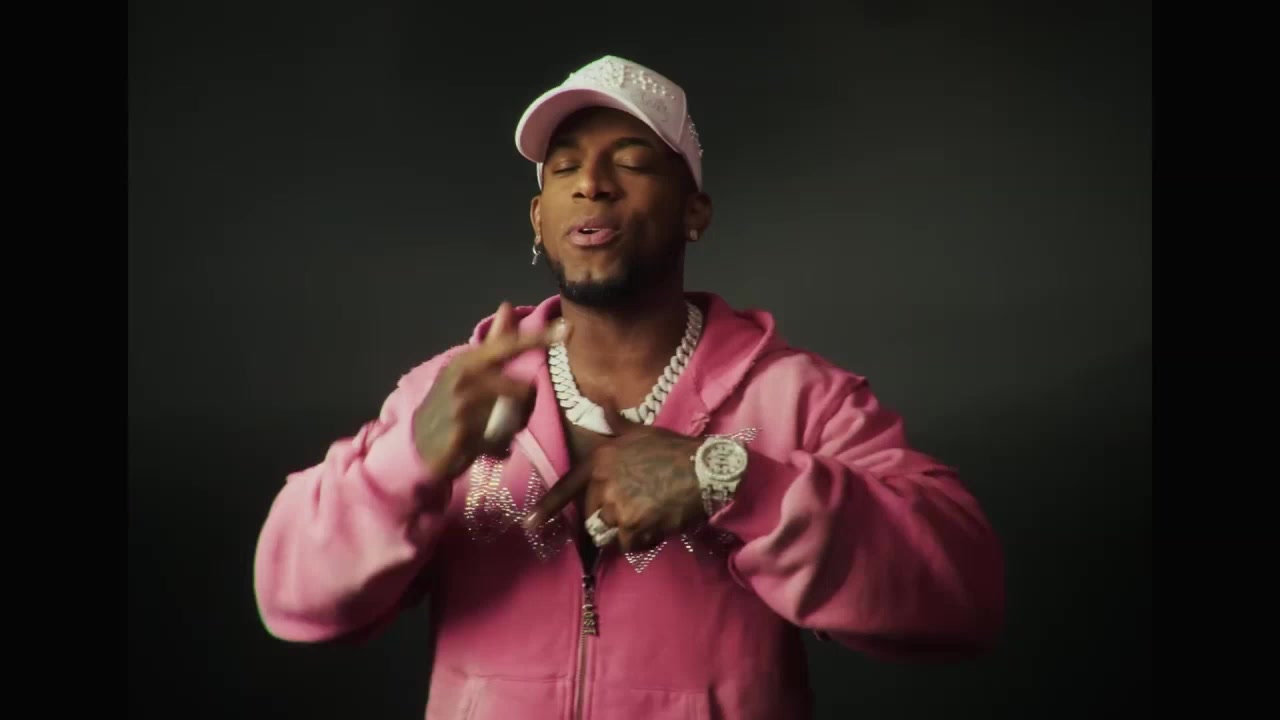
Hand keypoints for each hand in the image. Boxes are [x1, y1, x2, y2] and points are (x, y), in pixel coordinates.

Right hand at [413, 301, 567, 476]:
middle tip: (511, 411)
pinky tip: (482, 444)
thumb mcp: (469, 369)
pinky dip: (497, 446)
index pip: (509, 346)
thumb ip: (493, 341)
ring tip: (493, 428)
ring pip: (512, 418)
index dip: (539, 338)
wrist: (418, 442)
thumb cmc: (450, 402)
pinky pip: (499, 442)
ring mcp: (459, 407)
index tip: (567, 329)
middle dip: (524, 404)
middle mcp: (463, 379)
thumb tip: (507, 305)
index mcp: (469, 361)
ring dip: (509, 427)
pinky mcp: (459, 435)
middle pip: (520, 389)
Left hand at [524, 400, 704, 551]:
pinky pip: (628, 545)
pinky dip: (640, 542)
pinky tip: (656, 527)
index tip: (531, 523)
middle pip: (593, 516)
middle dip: (609, 518)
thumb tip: (604, 402)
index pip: (567, 488)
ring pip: (610, 533)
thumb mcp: (641, 431)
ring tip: (648, 518)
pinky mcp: (635, 527)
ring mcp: (618, 507)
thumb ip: (615, 423)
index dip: (547, 508)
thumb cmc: (673, 449)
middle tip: (635, 510)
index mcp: (600, 462)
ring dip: (625, 531)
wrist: (704, 468)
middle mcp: (603, 485)